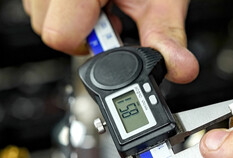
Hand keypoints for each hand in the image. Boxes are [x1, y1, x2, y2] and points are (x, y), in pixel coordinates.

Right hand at [22, 0, 198, 83]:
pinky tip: (94, 0)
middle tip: (113, 20)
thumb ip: (166, 35)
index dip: (93, 47)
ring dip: (76, 23)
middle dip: (85, 36)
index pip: (61, 35)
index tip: (114, 40)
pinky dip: (69, 11)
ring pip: (44, 17)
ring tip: (105, 6)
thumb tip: (180, 68)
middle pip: (50, 29)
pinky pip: (45, 4)